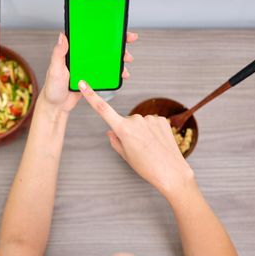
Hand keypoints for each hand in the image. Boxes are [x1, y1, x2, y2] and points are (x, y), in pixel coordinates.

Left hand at [40, 32, 137, 113]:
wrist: (57, 106)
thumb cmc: (52, 87)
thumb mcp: (55, 69)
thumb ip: (58, 53)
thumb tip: (62, 36)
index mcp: (73, 51)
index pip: (90, 36)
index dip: (103, 30)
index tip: (116, 27)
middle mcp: (82, 57)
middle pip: (102, 46)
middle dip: (117, 44)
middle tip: (128, 44)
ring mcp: (88, 67)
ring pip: (107, 59)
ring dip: (118, 59)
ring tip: (127, 62)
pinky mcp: (92, 78)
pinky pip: (106, 73)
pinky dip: (115, 73)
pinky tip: (122, 74)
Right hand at [78, 80, 194, 198]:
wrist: (171, 172)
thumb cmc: (147, 167)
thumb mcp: (126, 156)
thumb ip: (115, 141)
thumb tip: (111, 131)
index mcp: (123, 129)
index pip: (103, 109)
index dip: (91, 96)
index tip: (83, 84)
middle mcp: (136, 120)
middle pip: (126, 122)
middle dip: (128, 132)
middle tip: (138, 149)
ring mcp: (150, 119)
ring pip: (140, 123)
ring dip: (142, 132)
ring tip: (150, 148)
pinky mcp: (162, 120)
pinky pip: (152, 123)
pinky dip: (153, 132)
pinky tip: (157, 143)